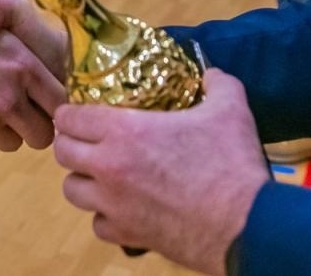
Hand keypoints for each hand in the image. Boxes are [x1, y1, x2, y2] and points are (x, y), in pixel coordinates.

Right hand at [0, 0, 68, 152]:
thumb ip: (13, 2)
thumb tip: (26, 11)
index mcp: (24, 66)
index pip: (58, 101)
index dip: (52, 102)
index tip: (43, 98)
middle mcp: (8, 98)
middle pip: (41, 134)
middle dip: (34, 125)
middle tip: (23, 112)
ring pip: (12, 143)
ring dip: (5, 130)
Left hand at [54, 69, 268, 273]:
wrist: (247, 224)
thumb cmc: (231, 163)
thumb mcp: (229, 109)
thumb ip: (216, 83)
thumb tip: (210, 75)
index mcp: (124, 131)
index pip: (70, 117)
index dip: (72, 112)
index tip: (81, 112)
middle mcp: (109, 167)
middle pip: (62, 152)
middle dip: (72, 142)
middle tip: (90, 140)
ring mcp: (114, 205)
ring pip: (72, 190)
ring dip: (83, 179)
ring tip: (102, 174)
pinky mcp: (127, 235)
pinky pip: (97, 224)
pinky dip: (105, 214)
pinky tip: (123, 206)